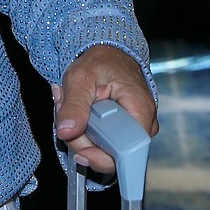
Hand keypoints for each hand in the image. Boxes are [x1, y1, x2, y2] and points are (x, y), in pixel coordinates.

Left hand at [52, 44, 157, 175]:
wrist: (109, 54)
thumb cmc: (102, 61)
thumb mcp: (81, 77)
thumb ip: (74, 105)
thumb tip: (67, 132)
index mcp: (140, 111)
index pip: (126, 153)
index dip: (100, 156)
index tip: (79, 147)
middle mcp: (142, 125)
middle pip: (110, 154)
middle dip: (81, 137)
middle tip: (68, 110)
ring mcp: (132, 131)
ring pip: (101, 149)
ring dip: (78, 131)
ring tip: (72, 105)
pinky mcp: (121, 132)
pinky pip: (100, 142)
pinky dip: (83, 130)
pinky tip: (79, 112)